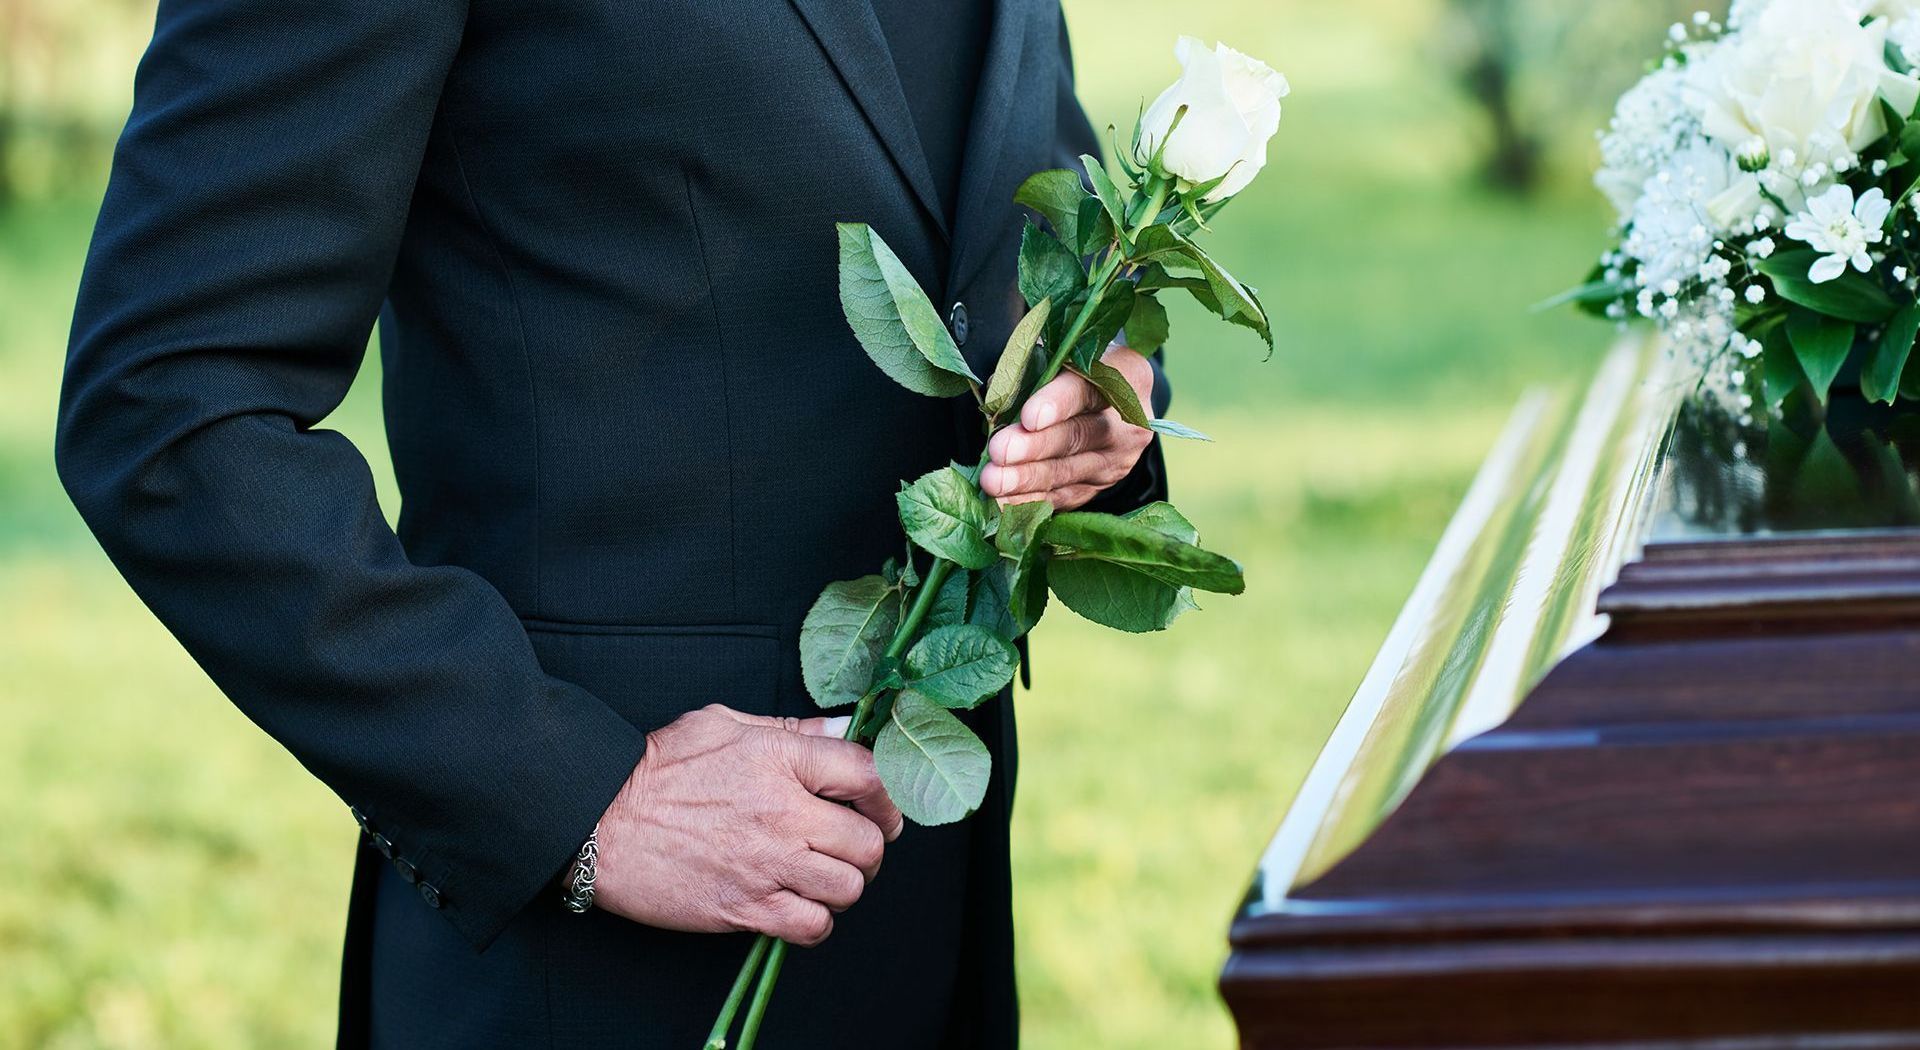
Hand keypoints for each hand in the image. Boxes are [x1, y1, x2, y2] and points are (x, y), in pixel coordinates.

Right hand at [591, 705, 903, 946]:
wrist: (598, 820)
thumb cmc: (655, 768)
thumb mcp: (722, 724)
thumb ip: (787, 728)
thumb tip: (839, 729)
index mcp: (780, 759)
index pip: (867, 774)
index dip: (888, 792)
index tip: (882, 804)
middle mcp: (782, 812)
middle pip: (868, 840)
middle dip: (871, 845)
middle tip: (855, 845)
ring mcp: (766, 863)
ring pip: (849, 887)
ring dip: (844, 885)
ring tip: (825, 876)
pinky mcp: (745, 906)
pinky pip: (811, 926)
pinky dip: (815, 921)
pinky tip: (799, 905)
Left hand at [980, 344, 1153, 510]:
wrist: (1109, 399)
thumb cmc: (1077, 366)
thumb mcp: (1063, 353)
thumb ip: (1035, 368)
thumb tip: (995, 397)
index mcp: (1125, 374)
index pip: (1088, 389)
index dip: (1057, 404)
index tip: (1029, 417)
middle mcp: (1128, 421)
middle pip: (1077, 436)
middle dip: (1034, 447)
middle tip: (999, 452)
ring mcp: (1118, 459)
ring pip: (1068, 472)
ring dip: (1026, 479)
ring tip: (993, 481)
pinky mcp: (1100, 486)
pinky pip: (1064, 497)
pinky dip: (1031, 501)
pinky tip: (1003, 503)